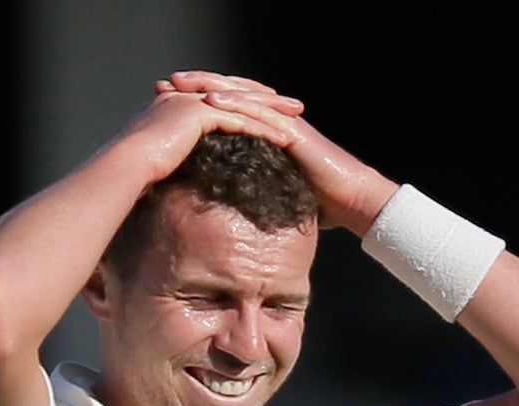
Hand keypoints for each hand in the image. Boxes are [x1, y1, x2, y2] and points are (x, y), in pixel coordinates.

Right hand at [111, 76, 302, 184]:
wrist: (123, 167)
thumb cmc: (132, 174)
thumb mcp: (155, 163)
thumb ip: (169, 160)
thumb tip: (174, 178)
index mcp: (175, 104)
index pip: (219, 100)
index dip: (245, 105)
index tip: (267, 113)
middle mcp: (185, 96)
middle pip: (235, 95)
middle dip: (267, 102)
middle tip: (292, 109)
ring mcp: (192, 102)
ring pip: (242, 105)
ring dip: (272, 113)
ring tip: (297, 122)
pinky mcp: (200, 113)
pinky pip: (240, 120)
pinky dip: (263, 128)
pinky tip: (284, 138)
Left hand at [158, 71, 398, 235]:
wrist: (350, 201)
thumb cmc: (316, 201)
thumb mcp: (271, 193)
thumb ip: (250, 191)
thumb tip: (224, 209)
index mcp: (264, 132)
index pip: (228, 109)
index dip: (198, 104)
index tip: (168, 102)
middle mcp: (272, 121)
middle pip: (230, 94)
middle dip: (198, 86)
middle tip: (168, 82)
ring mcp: (282, 122)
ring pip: (242, 96)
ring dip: (210, 86)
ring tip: (183, 84)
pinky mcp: (292, 130)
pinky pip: (259, 112)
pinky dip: (236, 104)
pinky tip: (213, 101)